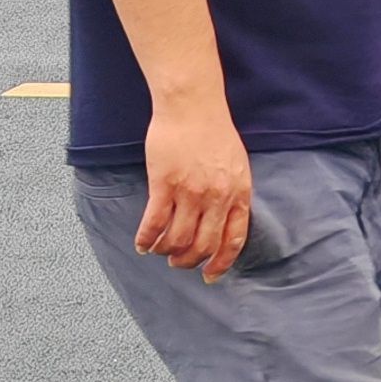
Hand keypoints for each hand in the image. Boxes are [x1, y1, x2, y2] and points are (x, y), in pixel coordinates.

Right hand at [136, 102, 252, 280]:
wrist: (192, 105)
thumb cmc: (214, 131)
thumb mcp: (236, 164)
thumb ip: (233, 193)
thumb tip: (225, 220)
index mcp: (238, 193)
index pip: (233, 240)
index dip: (221, 262)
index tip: (210, 276)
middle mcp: (216, 198)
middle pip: (203, 246)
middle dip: (189, 261)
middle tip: (178, 262)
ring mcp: (190, 192)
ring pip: (177, 240)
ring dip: (166, 251)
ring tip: (159, 250)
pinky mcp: (164, 185)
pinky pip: (154, 223)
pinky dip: (146, 239)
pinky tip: (142, 243)